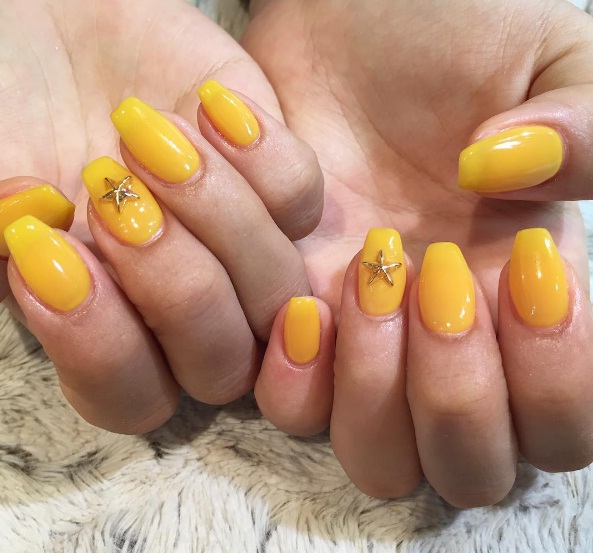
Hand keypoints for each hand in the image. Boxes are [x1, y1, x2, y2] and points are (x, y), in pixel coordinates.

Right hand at [0, 0, 321, 432]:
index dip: (100, 348)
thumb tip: (40, 250)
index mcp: (110, 329)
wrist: (55, 27)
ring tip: (143, 132)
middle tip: (111, 192)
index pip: (131, 397)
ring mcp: (242, 251)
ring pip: (278, 290)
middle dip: (176, 287)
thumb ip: (6, 236)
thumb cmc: (7, 110)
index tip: (53, 253)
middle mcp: (186, 307)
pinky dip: (262, 156)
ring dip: (217, 216)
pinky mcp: (279, 184)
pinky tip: (206, 105)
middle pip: (222, 364)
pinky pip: (302, 202)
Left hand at [244, 0, 592, 505]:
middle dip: (455, 395)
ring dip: (376, 392)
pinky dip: (299, 380)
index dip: (552, 379)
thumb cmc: (450, 33)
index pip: (560, 420)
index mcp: (521, 298)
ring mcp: (361, 345)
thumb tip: (507, 181)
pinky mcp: (288, 325)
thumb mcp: (554, 61)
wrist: (345, 21)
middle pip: (467, 468)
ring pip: (379, 459)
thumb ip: (585, 134)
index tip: (517, 266)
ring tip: (366, 277)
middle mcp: (442, 342)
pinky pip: (292, 410)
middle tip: (433, 274)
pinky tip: (301, 303)